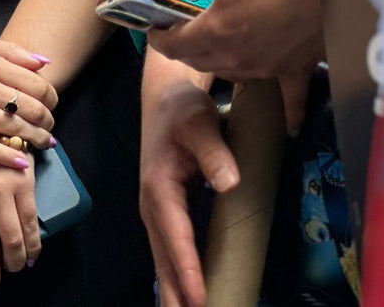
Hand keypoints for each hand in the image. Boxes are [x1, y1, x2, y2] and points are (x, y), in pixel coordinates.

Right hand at [0, 33, 57, 168]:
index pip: (37, 84)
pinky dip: (5, 156)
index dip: (51, 97)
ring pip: (13, 128)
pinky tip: (21, 163)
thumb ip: (12, 51)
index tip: (52, 104)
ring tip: (44, 144)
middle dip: (47, 120)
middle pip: (30, 108)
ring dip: (35, 139)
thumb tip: (45, 61)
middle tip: (49, 127)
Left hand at [139, 0, 323, 133]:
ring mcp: (267, 67)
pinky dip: (285, 111)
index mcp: (216, 30)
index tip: (154, 28)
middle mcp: (237, 57)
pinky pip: (288, 99)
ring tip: (213, 47)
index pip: (174, 45)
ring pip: (230, 74)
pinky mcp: (295, 69)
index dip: (159, 38)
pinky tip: (288, 128)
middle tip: (179, 31)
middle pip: (198, 61)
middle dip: (183, 48)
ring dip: (216, 63)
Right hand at [141, 52, 237, 306]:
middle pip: (164, 257)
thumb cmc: (183, 108)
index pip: (176, 235)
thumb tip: (230, 182)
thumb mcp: (199, 119)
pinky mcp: (165, 212)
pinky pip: (170, 251)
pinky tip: (185, 296)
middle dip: (175, 294)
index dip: (188, 268)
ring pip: (164, 258)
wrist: (165, 97)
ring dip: (173, 291)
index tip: (199, 299)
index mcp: (160, 186)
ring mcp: (157, 211)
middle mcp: (153, 205)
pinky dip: (176, 276)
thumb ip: (214, 150)